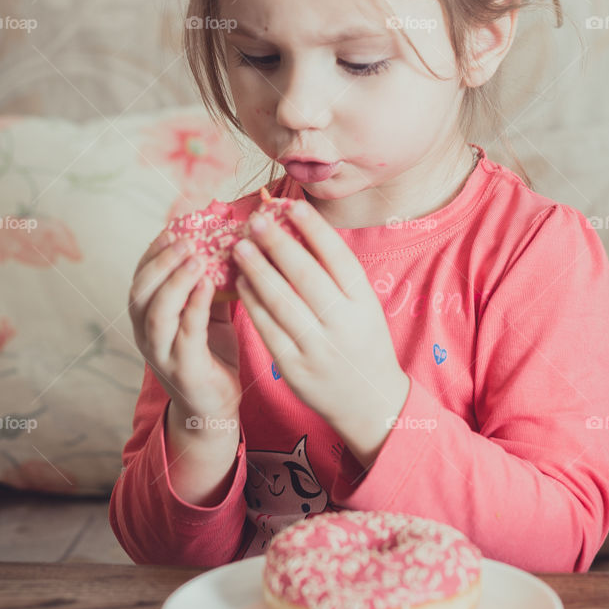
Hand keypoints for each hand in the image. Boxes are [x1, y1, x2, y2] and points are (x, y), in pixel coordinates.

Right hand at [128, 229, 240, 427]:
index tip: (172, 228)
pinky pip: (186, 334)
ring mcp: (162, 354)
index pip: (141, 278)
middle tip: (186, 238)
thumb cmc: (210, 355)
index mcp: (147, 318)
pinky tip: (208, 287)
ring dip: (174, 281)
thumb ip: (209, 284)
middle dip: (161, 261)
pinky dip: (194, 307)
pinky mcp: (184, 370)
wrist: (213, 410)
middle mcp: (146, 335)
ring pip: (157, 312)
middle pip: (141, 291)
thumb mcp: (207, 314)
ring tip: (196, 257)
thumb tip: (228, 243)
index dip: (153, 252)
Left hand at [230, 200, 409, 460]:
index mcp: (364, 303)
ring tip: (239, 246)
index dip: (315, 230)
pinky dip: (252, 303)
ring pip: (281, 302)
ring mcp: (317, 348)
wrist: (368, 402)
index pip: (339, 259)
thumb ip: (337, 275)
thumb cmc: (361, 341)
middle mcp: (342, 324)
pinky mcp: (294, 368)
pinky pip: (267, 329)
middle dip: (277, 244)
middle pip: (306, 276)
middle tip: (255, 220)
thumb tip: (300, 229)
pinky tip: (241, 282)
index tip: (292, 205)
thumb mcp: (363, 306)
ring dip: (257, 270)